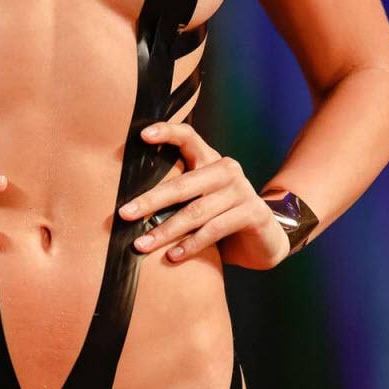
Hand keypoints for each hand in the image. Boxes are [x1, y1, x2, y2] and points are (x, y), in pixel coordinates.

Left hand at [118, 122, 289, 269]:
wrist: (264, 240)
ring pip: (196, 212)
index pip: (189, 138)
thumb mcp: (200, 202)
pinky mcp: (253, 213)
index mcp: (211, 161)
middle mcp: (227, 171)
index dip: (167, 132)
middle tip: (124, 214)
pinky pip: (215, 230)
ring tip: (141, 245)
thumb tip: (129, 205)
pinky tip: (172, 256)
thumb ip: (178, 195)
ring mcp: (242, 191)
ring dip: (166, 231)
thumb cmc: (221, 220)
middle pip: (183, 184)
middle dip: (150, 201)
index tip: (142, 135)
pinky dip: (191, 245)